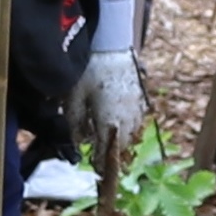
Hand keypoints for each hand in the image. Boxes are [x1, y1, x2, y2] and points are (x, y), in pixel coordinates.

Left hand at [69, 49, 141, 166]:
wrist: (112, 43)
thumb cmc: (90, 70)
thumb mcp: (74, 97)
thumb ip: (75, 123)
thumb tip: (76, 143)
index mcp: (110, 121)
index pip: (107, 150)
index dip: (102, 162)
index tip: (98, 172)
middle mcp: (128, 118)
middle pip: (123, 143)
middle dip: (113, 151)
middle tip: (102, 155)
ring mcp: (137, 106)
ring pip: (132, 131)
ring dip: (121, 137)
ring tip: (109, 137)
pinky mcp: (140, 95)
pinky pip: (137, 117)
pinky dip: (128, 123)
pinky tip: (118, 118)